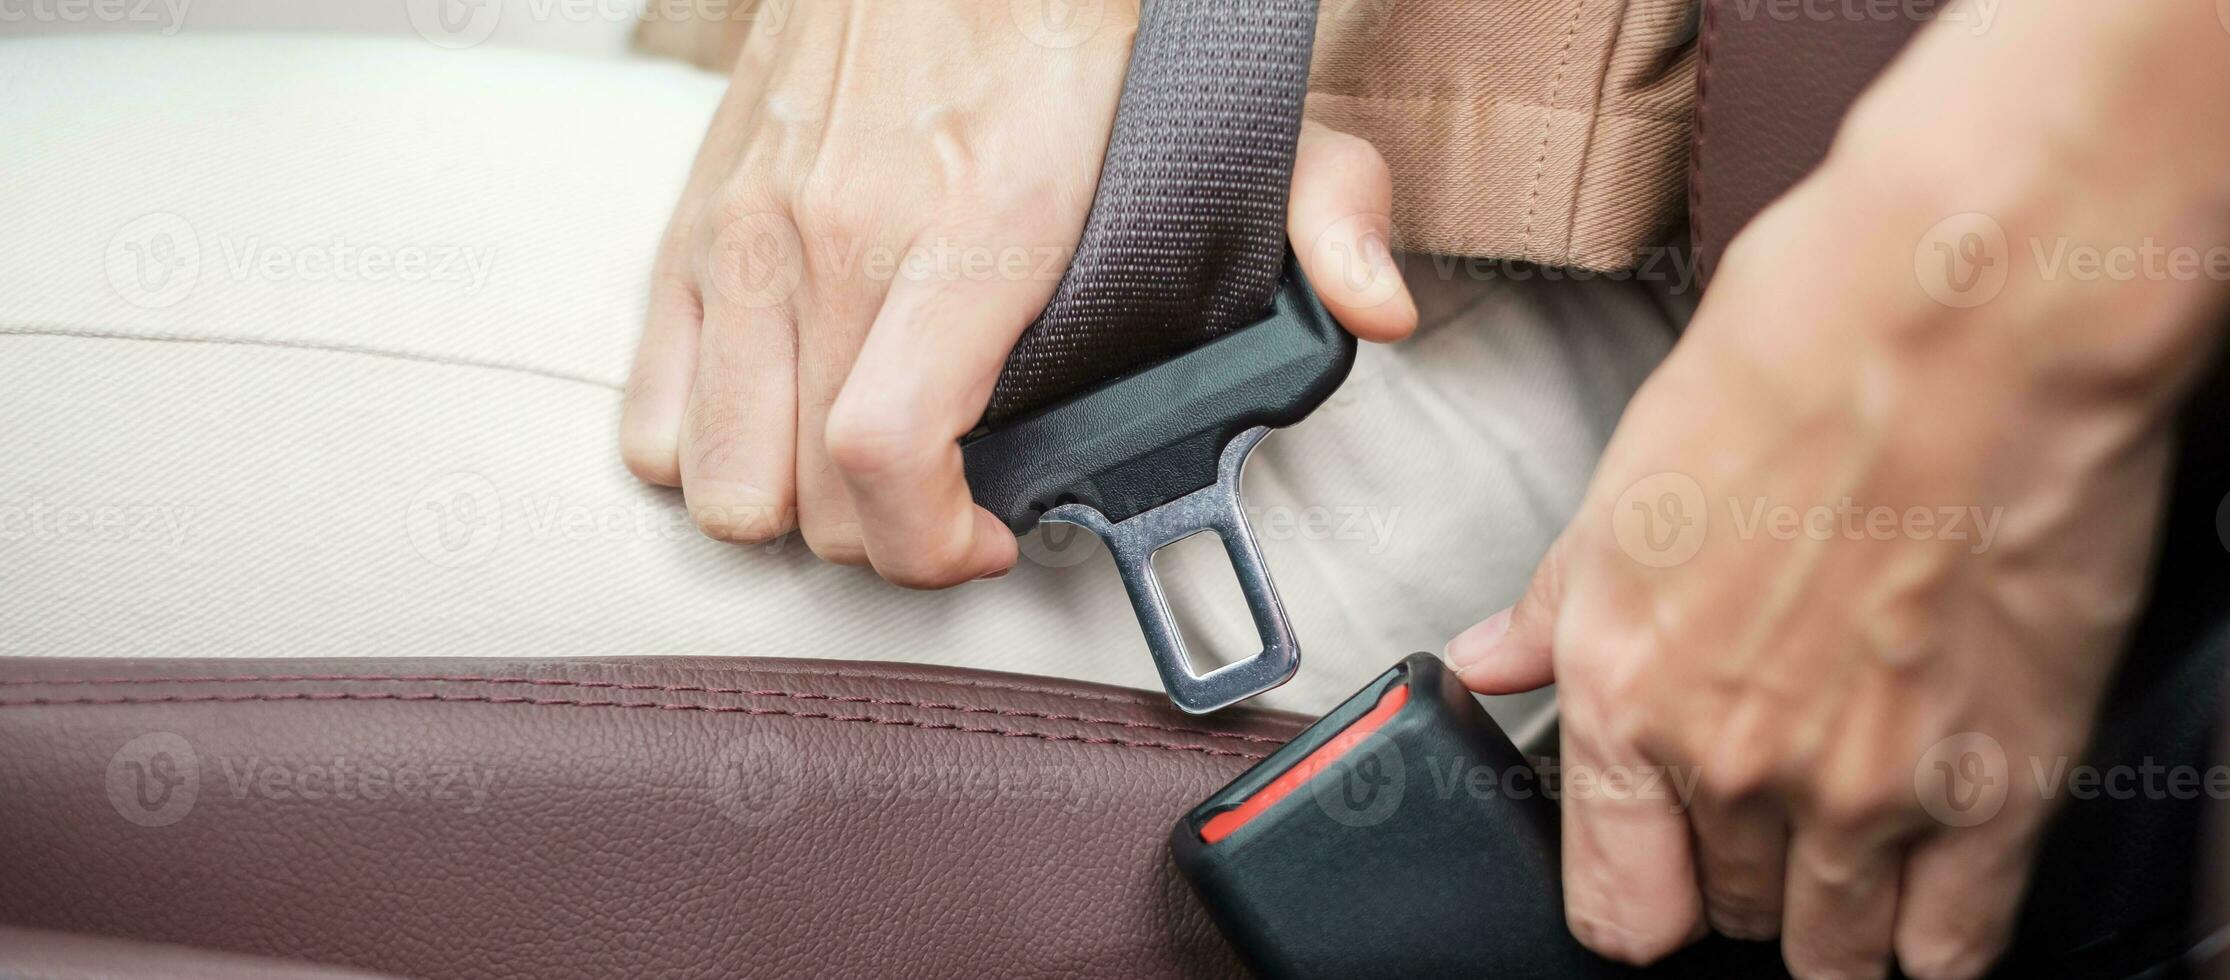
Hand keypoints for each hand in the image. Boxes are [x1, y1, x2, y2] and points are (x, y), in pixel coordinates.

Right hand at [619, 0, 1416, 586]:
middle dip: (885, 536)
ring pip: (711, 476)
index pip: (884, 455)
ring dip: (788, 504)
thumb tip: (1379, 311)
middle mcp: (834, 238)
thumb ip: (1324, 209)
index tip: (987, 535)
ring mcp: (747, 232)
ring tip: (865, 464)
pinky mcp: (694, 218)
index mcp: (971, 229)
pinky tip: (788, 411)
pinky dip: (704, 444)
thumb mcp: (1234, 108)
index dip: (929, 547)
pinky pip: (653, 407)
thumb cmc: (1079, 19)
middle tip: (950, 501)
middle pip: (803, 497)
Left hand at [1449, 6, 2229, 974]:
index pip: (1609, 900)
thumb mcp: (1631, 475)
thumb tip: (1492, 661)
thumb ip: (1559, 601)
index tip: (1665, 869)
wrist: (1970, 308)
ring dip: (1840, 918)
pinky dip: (1937, 935)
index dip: (1638, 895)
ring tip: (1860, 844)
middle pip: (1728, 911)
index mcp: (1621, 683)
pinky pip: (1950, 945)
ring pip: (1834, 950)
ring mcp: (1861, 788)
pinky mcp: (1993, 784)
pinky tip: (1933, 889)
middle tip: (1779, 804)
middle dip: (1745, 871)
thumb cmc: (1804, 354)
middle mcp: (1726, 757)